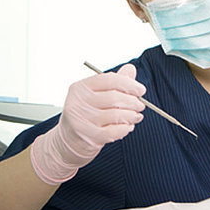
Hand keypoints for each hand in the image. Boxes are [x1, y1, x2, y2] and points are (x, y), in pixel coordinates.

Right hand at [31, 64, 145, 184]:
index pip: (109, 80)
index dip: (128, 84)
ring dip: (131, 116)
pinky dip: (125, 128)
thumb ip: (114, 82)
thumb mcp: (96, 95)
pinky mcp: (88, 136)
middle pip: (114, 97)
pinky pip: (114, 131)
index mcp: (80, 88)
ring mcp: (82, 120)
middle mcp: (78, 102)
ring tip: (136, 116)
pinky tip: (128, 126)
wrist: (69, 140)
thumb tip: (130, 69)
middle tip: (141, 105)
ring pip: (116, 115)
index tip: (141, 90)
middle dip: (133, 101)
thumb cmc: (86, 114)